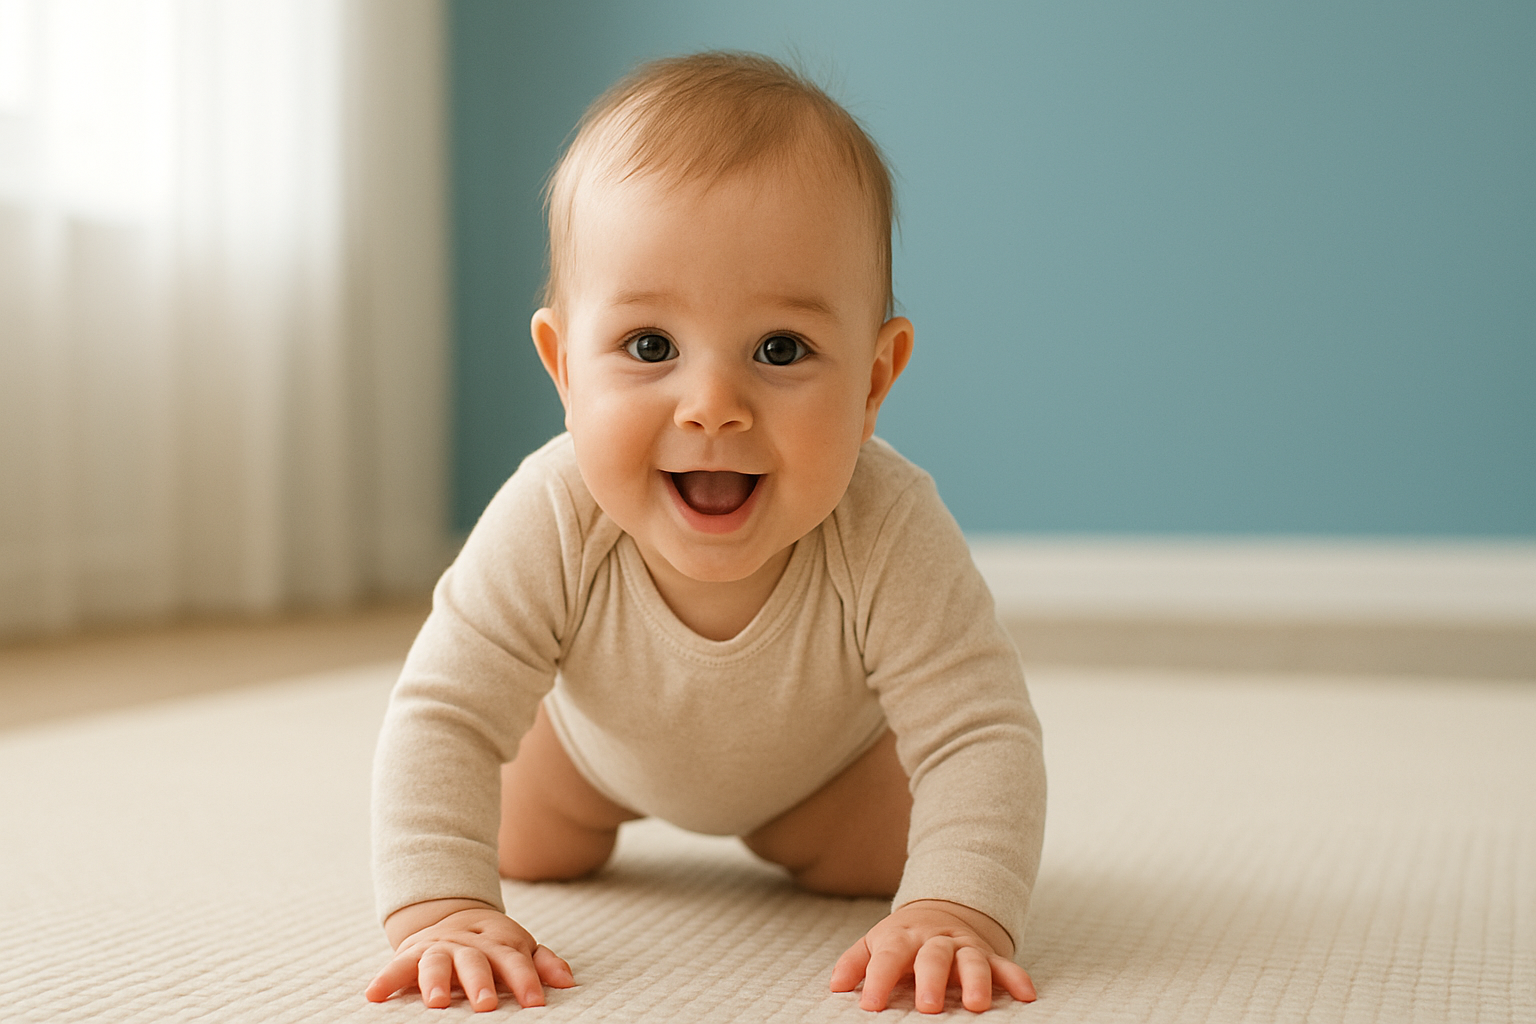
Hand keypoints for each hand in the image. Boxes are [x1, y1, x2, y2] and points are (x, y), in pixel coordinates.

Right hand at [366, 899, 574, 1011]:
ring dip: (436, 981)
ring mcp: (439, 948)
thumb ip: (543, 963)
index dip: (526, 980)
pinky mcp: (411, 954)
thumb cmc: (491, 944)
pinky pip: (396, 967)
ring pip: (437, 962)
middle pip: (476, 962)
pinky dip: (385, 979)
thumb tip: (568, 983)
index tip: (535, 1002)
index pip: (515, 961)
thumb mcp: (519, 947)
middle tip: (486, 1006)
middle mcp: (468, 945)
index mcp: (499, 943)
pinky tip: (374, 995)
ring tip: (437, 1003)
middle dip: (481, 983)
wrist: (450, 915)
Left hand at [830, 899, 1035, 1012]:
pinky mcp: (988, 954)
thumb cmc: (903, 939)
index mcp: (902, 938)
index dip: (878, 980)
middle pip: (933, 956)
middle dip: (931, 979)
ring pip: (971, 959)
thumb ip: (854, 963)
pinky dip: (1016, 977)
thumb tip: (835, 986)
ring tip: (975, 1005)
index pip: (887, 957)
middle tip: (927, 1006)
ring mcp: (963, 946)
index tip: (870, 1005)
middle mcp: (934, 941)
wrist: (941, 911)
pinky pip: (1005, 965)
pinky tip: (1026, 994)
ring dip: (975, 980)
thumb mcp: (874, 944)